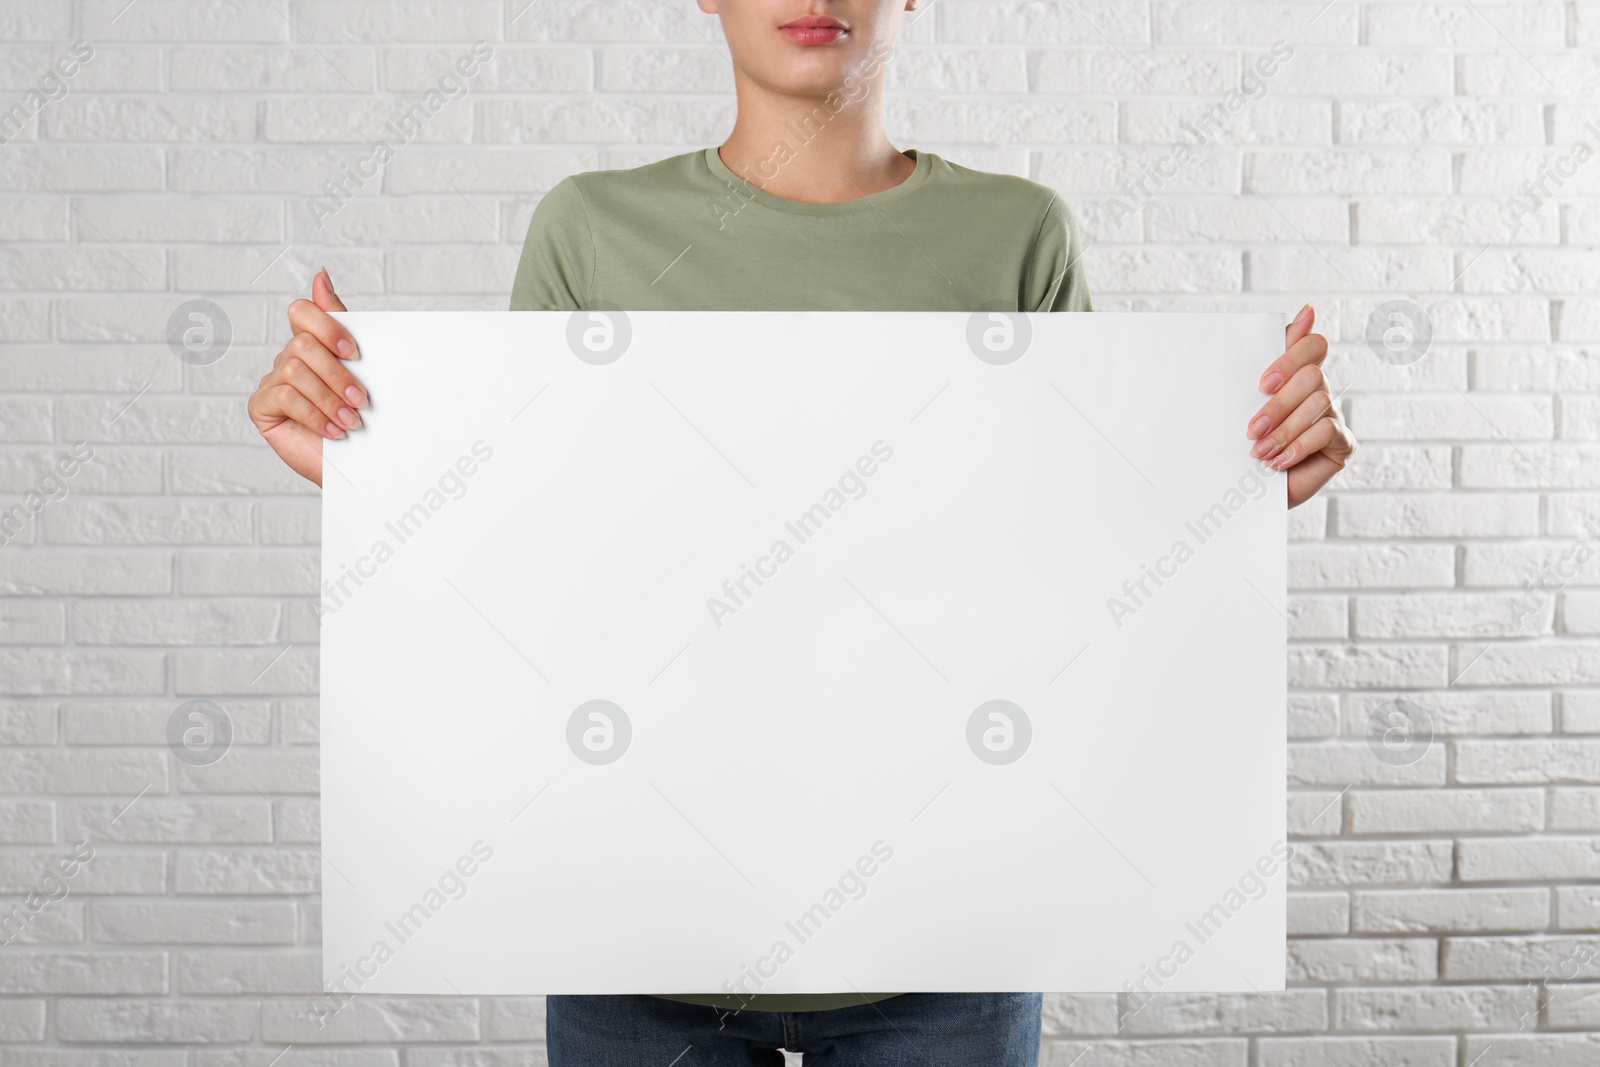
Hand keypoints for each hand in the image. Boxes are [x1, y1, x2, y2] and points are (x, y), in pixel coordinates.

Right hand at [246, 270, 365, 486]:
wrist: (363, 464)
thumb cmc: (365, 418)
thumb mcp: (362, 369)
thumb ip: (342, 324)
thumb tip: (320, 275)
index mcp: (313, 344)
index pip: (302, 311)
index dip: (326, 326)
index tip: (354, 351)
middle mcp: (289, 359)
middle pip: (302, 344)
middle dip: (338, 374)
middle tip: (362, 401)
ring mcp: (273, 382)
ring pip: (294, 370)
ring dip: (329, 399)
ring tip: (351, 422)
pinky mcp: (262, 407)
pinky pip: (283, 396)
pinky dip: (313, 414)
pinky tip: (332, 432)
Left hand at [1247, 303, 1356, 507]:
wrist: (1242, 493)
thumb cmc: (1240, 445)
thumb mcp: (1244, 402)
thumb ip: (1267, 358)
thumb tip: (1308, 310)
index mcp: (1296, 375)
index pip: (1313, 345)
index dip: (1292, 356)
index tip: (1262, 382)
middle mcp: (1319, 391)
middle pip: (1313, 375)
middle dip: (1279, 403)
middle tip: (1252, 428)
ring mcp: (1333, 416)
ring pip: (1319, 402)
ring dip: (1284, 430)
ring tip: (1258, 451)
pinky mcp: (1342, 444)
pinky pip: (1328, 431)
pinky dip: (1298, 446)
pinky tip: (1277, 463)